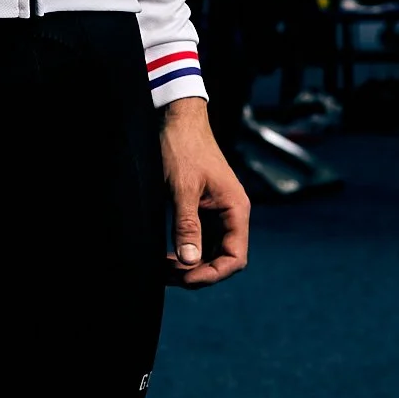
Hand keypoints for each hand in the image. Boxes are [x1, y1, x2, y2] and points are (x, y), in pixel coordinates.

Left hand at [159, 97, 248, 286]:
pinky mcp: (202, 209)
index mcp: (236, 209)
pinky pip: (199, 239)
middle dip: (197, 273)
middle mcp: (231, 214)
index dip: (211, 274)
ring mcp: (217, 213)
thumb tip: (189, 262)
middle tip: (166, 276)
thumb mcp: (182, 188)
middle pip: (222, 259)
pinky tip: (166, 256)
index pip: (234, 257)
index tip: (184, 279)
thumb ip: (187, 225)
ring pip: (209, 252)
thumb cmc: (183, 147)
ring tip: (162, 269)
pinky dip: (184, 251)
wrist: (176, 118)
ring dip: (189, 265)